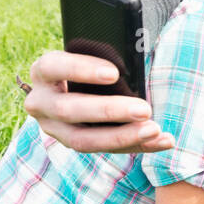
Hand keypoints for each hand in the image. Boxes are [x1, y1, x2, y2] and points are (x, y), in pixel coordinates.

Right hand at [25, 50, 173, 153]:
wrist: (74, 85)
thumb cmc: (89, 61)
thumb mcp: (90, 54)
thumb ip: (106, 55)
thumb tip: (135, 58)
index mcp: (43, 71)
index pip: (54, 67)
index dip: (81, 69)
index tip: (113, 73)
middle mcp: (40, 102)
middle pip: (70, 110)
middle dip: (109, 111)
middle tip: (145, 109)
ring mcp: (53, 127)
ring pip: (83, 140)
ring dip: (122, 137)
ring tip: (154, 130)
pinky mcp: (74, 143)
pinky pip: (105, 150)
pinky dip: (137, 145)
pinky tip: (163, 140)